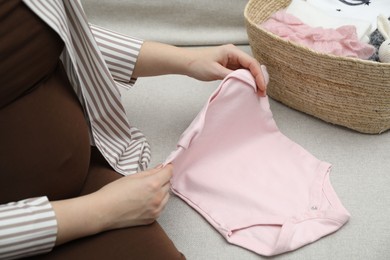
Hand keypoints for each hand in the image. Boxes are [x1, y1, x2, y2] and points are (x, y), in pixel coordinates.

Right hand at [51, 164, 172, 244]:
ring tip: (146, 191)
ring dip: (161, 192)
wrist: (103, 211)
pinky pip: (161, 207)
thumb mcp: (132, 177)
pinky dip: (157, 202)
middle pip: (168, 184)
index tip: (166, 167)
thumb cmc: (114, 192)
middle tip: (150, 180)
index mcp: (153, 184)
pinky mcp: (153, 219)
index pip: (169, 173)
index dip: (167, 168)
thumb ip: (150, 172)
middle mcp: (157, 197)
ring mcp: (156, 210)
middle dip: (162, 180)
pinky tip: (145, 201)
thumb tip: (161, 168)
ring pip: (166, 196)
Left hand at [133, 42, 267, 95]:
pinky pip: (240, 73)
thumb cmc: (198, 64)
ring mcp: (231, 60)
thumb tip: (246, 82)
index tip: (262, 88)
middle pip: (252, 66)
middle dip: (258, 79)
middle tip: (262, 93)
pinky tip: (248, 89)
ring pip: (247, 71)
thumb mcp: (215, 71)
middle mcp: (234, 54)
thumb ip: (232, 76)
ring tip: (257, 93)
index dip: (259, 76)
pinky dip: (245, 81)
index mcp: (232, 51)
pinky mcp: (227, 67)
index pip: (251, 63)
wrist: (185, 62)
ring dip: (252, 81)